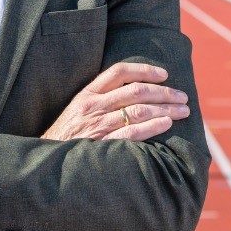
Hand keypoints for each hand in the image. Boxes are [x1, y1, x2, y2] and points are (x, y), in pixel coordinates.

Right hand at [41, 63, 188, 141]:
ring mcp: (98, 125)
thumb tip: (133, 93)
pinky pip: (132, 133)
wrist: (47, 161)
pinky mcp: (102, 145)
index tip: (164, 74)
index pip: (118, 72)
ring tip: (182, 110)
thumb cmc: (66, 136)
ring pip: (138, 110)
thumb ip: (100, 100)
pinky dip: (152, 127)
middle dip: (163, 92)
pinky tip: (167, 124)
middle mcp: (93, 106)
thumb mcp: (77, 110)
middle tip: (182, 95)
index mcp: (87, 94)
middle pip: (135, 91)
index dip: (144, 70)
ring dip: (165, 109)